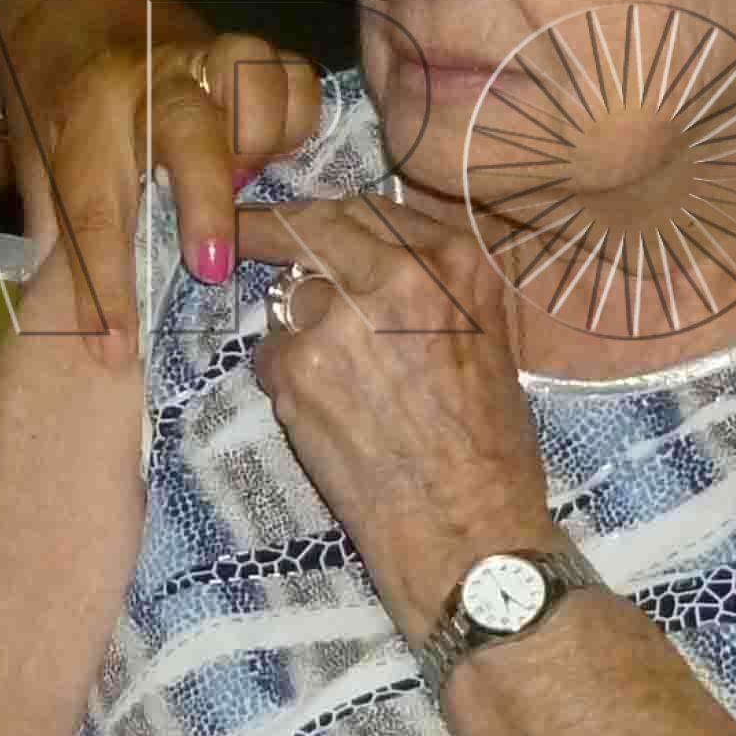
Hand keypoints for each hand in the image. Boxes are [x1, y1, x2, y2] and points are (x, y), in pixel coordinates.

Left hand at [2, 0, 319, 333]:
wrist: (72, 22)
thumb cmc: (60, 113)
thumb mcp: (41, 170)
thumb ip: (58, 237)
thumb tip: (67, 330)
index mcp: (83, 120)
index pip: (92, 212)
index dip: (104, 287)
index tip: (114, 348)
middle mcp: (146, 82)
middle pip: (188, 131)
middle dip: (205, 199)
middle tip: (212, 265)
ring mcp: (201, 58)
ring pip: (250, 79)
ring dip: (260, 137)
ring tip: (249, 179)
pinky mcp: (245, 52)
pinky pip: (293, 75)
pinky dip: (294, 117)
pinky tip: (275, 150)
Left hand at [231, 199, 549, 639]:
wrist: (465, 526)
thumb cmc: (489, 447)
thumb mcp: (486, 341)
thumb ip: (432, 288)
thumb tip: (372, 257)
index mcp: (454, 263)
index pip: (372, 209)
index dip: (334, 218)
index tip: (307, 222)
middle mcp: (395, 273)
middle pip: (314, 224)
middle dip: (274, 228)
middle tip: (246, 231)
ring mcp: (337, 315)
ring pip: (289, 293)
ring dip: (296, 323)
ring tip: (334, 379)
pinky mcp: (294, 364)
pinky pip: (271, 350)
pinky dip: (285, 375)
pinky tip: (324, 415)